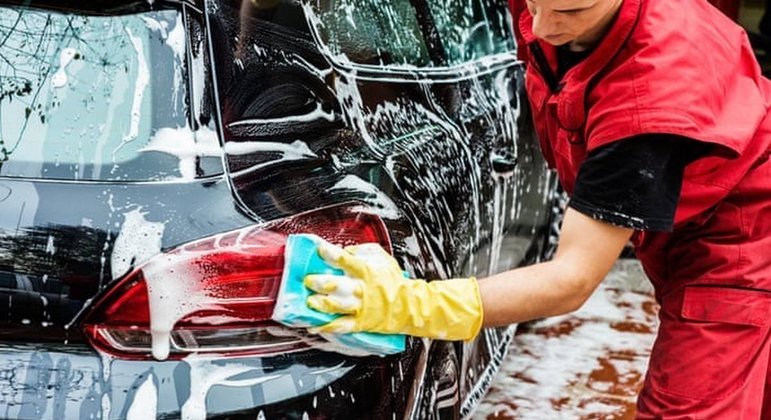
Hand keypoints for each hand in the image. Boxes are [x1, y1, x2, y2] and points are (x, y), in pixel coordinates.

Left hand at [304, 242, 482, 340]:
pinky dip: (326, 327)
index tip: (320, 249)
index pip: (347, 260)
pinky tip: (314, 325)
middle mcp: (361, 289)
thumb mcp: (381, 258)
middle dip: (321, 283)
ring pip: (338, 306)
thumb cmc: (392, 280)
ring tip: (310, 302)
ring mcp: (360, 307)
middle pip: (339, 285)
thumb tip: (344, 250)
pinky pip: (341, 326)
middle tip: (308, 280)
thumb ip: (362, 251)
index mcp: (366, 271)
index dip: (332, 254)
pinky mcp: (360, 322)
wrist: (408, 305)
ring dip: (322, 304)